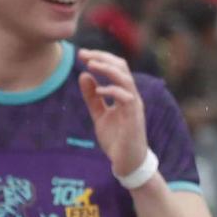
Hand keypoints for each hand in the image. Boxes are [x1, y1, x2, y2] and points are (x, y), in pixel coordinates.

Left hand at [76, 49, 150, 179]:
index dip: (100, 58)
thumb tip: (83, 75)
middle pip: (122, 67)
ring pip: (126, 79)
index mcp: (124, 93)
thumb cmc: (117, 139)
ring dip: (108, 69)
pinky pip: (127, 98)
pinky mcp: (134, 117)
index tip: (82, 54)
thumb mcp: (99, 115)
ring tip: (90, 64)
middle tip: (83, 54)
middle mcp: (132, 96)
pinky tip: (99, 91)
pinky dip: (113, 91)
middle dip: (102, 57)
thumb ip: (92, 97)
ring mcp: (134, 106)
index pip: (116, 67)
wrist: (127, 162)